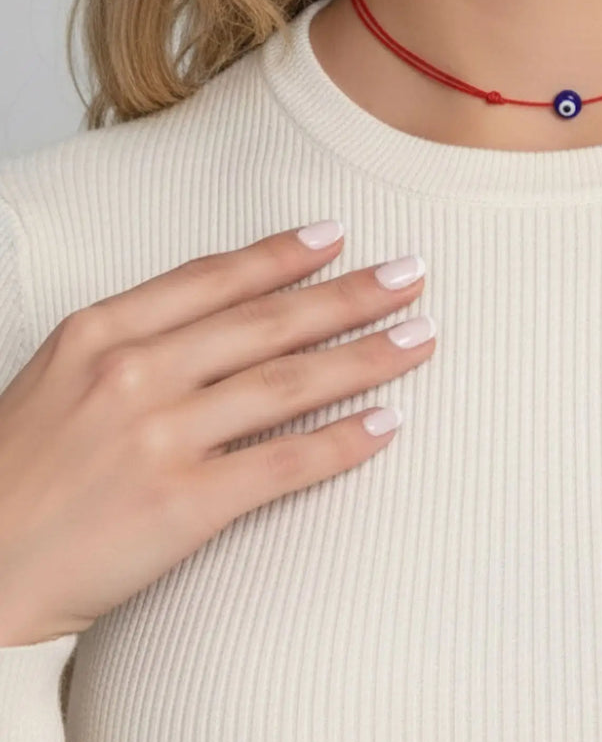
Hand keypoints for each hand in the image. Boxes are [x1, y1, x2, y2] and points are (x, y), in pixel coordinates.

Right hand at [0, 222, 434, 646]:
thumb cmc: (15, 472)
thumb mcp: (59, 377)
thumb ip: (135, 341)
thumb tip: (220, 318)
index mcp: (102, 332)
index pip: (214, 279)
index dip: (282, 255)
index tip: (336, 237)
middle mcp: (136, 373)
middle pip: (268, 322)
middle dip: (350, 294)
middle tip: (411, 275)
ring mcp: (160, 437)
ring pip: (289, 382)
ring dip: (366, 356)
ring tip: (421, 338)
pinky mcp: (182, 503)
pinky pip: (283, 463)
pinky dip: (342, 442)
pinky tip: (387, 424)